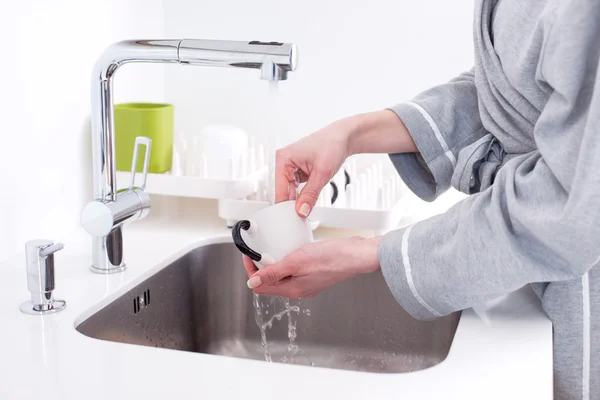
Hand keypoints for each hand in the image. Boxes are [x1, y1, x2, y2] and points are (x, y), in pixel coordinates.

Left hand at [242, 236, 381, 297]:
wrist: (356, 255)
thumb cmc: (332, 259)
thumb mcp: (296, 262)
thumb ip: (274, 273)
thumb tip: (252, 282)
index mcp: (292, 290)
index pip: (261, 286)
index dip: (251, 270)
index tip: (250, 255)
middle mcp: (298, 289)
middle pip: (271, 281)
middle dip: (262, 266)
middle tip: (262, 249)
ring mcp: (307, 283)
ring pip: (283, 275)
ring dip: (275, 262)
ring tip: (275, 247)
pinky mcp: (315, 275)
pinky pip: (295, 270)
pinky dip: (289, 260)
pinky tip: (293, 249)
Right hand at [275, 119, 352, 216]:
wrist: (343, 138)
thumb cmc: (332, 145)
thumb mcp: (322, 173)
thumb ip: (310, 194)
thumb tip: (301, 210)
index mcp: (283, 159)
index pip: (279, 190)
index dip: (286, 206)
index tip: (293, 218)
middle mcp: (283, 162)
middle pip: (283, 192)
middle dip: (292, 204)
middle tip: (302, 215)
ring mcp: (290, 167)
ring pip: (289, 192)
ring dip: (298, 199)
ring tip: (308, 204)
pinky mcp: (297, 171)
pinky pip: (295, 188)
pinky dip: (302, 195)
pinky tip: (308, 199)